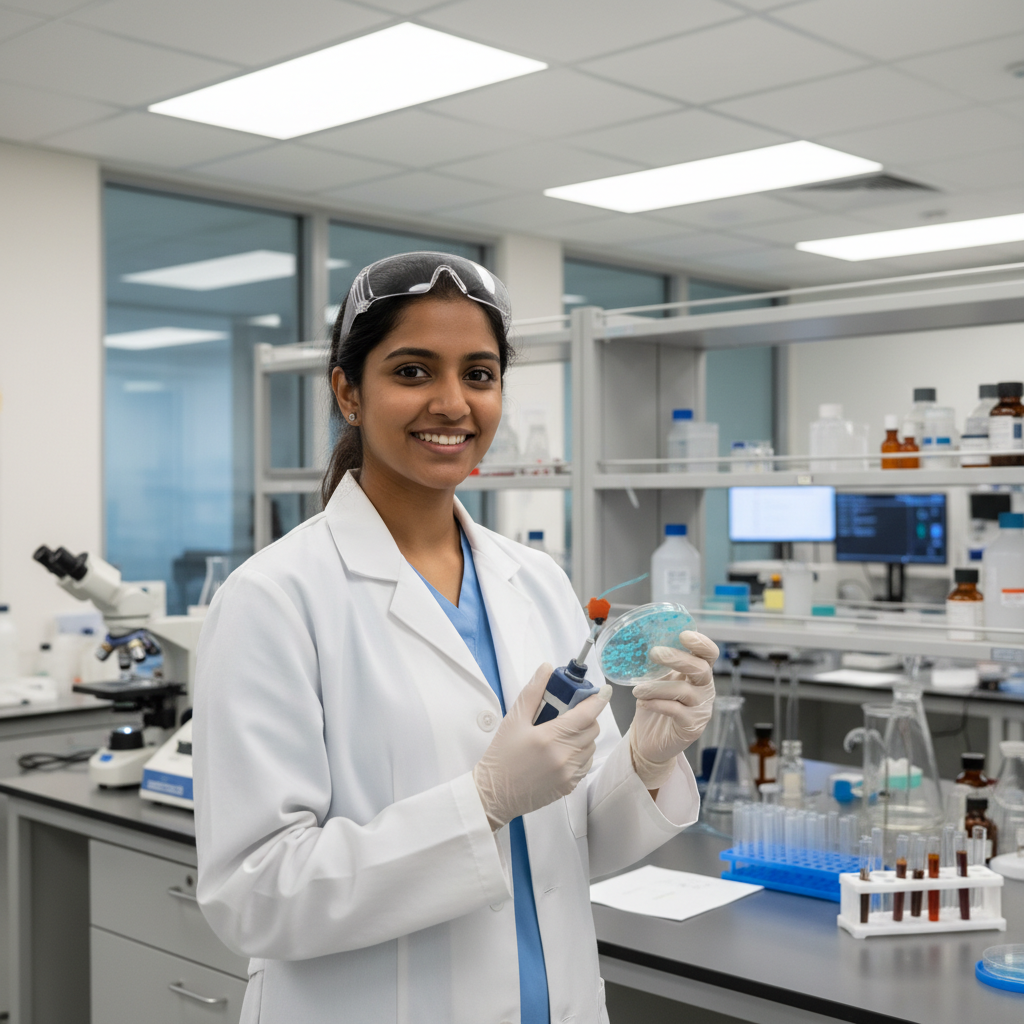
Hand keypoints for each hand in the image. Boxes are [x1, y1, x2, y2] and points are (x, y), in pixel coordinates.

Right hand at [473, 663, 611, 830]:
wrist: (494, 794)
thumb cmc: (501, 756)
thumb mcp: (513, 720)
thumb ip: (532, 692)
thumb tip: (546, 669)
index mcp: (550, 737)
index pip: (586, 714)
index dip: (598, 700)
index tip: (603, 691)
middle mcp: (564, 757)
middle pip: (592, 729)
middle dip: (586, 716)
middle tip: (570, 712)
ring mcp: (568, 774)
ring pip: (591, 746)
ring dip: (584, 736)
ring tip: (563, 733)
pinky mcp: (569, 786)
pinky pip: (585, 764)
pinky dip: (581, 753)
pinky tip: (563, 751)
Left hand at [628, 631, 717, 790]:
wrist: (650, 740)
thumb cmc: (655, 705)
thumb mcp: (657, 679)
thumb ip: (658, 664)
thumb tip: (641, 641)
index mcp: (699, 673)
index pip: (709, 654)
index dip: (701, 643)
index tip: (683, 634)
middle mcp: (705, 689)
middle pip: (700, 669)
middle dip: (677, 658)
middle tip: (654, 653)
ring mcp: (700, 709)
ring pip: (683, 691)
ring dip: (656, 687)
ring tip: (637, 689)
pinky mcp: (692, 727)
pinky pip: (675, 711)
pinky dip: (656, 703)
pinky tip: (642, 702)